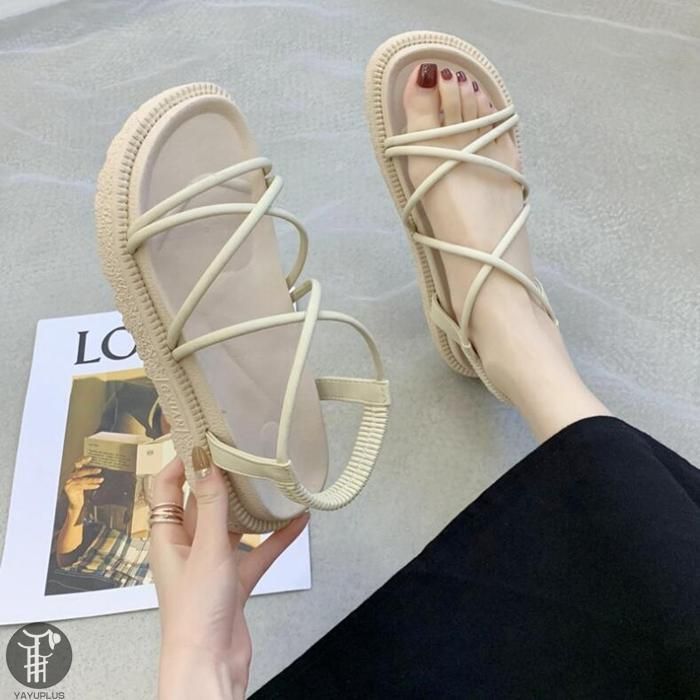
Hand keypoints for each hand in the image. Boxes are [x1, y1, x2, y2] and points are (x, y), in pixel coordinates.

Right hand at [63, 458, 103, 510]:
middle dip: (90, 471)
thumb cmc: (80, 490)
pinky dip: (91, 486)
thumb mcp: (83, 481)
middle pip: (80, 472)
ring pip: (82, 480)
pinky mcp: (70, 490)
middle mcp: (69, 477)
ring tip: (101, 479)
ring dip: (93, 479)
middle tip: (99, 470)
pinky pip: (82, 487)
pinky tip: (97, 486)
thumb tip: (97, 467)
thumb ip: (86, 474)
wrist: (75, 502)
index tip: (90, 457)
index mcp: (72, 473)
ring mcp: (69, 484)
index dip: (83, 460)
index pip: (76, 464)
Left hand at [149, 455, 307, 699]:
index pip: (168, 487)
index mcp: (168, 536)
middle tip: (243, 452)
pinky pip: (256, 552)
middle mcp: (188, 546)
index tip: (201, 436)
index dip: (181, 460)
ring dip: (252, 507)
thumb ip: (212, 505)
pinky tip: (296, 522)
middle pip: (203, 502)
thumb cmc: (195, 614)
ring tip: (272, 483)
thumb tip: (208, 462)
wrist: (211, 664)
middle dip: (223, 478)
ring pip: (232, 525)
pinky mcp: (234, 581)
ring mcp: (212, 564)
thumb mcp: (207, 549)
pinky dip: (274, 538)